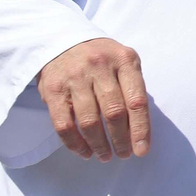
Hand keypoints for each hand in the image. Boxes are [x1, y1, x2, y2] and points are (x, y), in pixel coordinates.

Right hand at [38, 38, 149, 160]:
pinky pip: (64, 124)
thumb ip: (133, 89)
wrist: (63, 40)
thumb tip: (140, 131)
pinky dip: (75, 144)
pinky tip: (85, 152)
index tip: (142, 151)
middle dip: (120, 140)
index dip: (140, 129)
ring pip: (89, 121)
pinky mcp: (53, 89)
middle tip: (124, 154)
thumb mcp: (124, 62)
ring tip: (105, 156)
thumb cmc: (102, 59)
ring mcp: (74, 77)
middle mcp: (100, 66)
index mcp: (124, 60)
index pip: (136, 101)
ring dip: (99, 145)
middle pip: (113, 113)